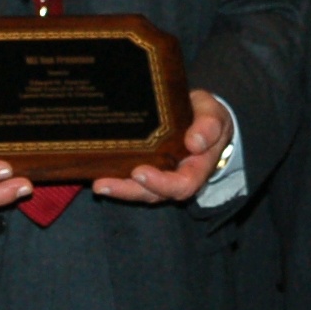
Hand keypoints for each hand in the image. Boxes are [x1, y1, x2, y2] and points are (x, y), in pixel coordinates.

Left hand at [93, 89, 230, 205]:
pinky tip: (96, 173)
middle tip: (106, 182)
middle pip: (155, 194)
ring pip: (140, 191)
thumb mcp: (214, 115)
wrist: (201, 118)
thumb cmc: (207, 117)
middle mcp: (177, 177)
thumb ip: (209, 125)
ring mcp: (161, 176)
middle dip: (130, 190)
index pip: (183, 184)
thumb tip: (195, 143)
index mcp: (198, 168)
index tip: (140, 172)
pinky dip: (115, 179)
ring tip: (98, 184)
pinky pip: (131, 180)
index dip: (161, 183)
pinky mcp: (146, 168)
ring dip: (119, 189)